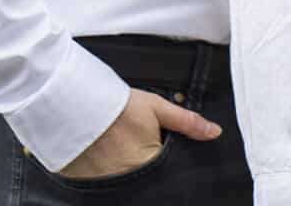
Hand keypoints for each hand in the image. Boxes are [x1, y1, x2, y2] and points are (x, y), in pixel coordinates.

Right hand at [58, 88, 220, 178]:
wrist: (77, 105)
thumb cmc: (117, 106)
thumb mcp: (157, 107)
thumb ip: (187, 122)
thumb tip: (213, 132)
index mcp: (150, 161)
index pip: (168, 173)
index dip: (167, 163)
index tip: (159, 154)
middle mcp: (129, 177)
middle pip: (147, 178)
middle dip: (148, 169)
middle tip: (136, 148)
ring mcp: (107, 183)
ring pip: (126, 182)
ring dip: (127, 172)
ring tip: (122, 153)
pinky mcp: (87, 183)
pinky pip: (104, 185)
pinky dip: (107, 175)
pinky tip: (105, 160)